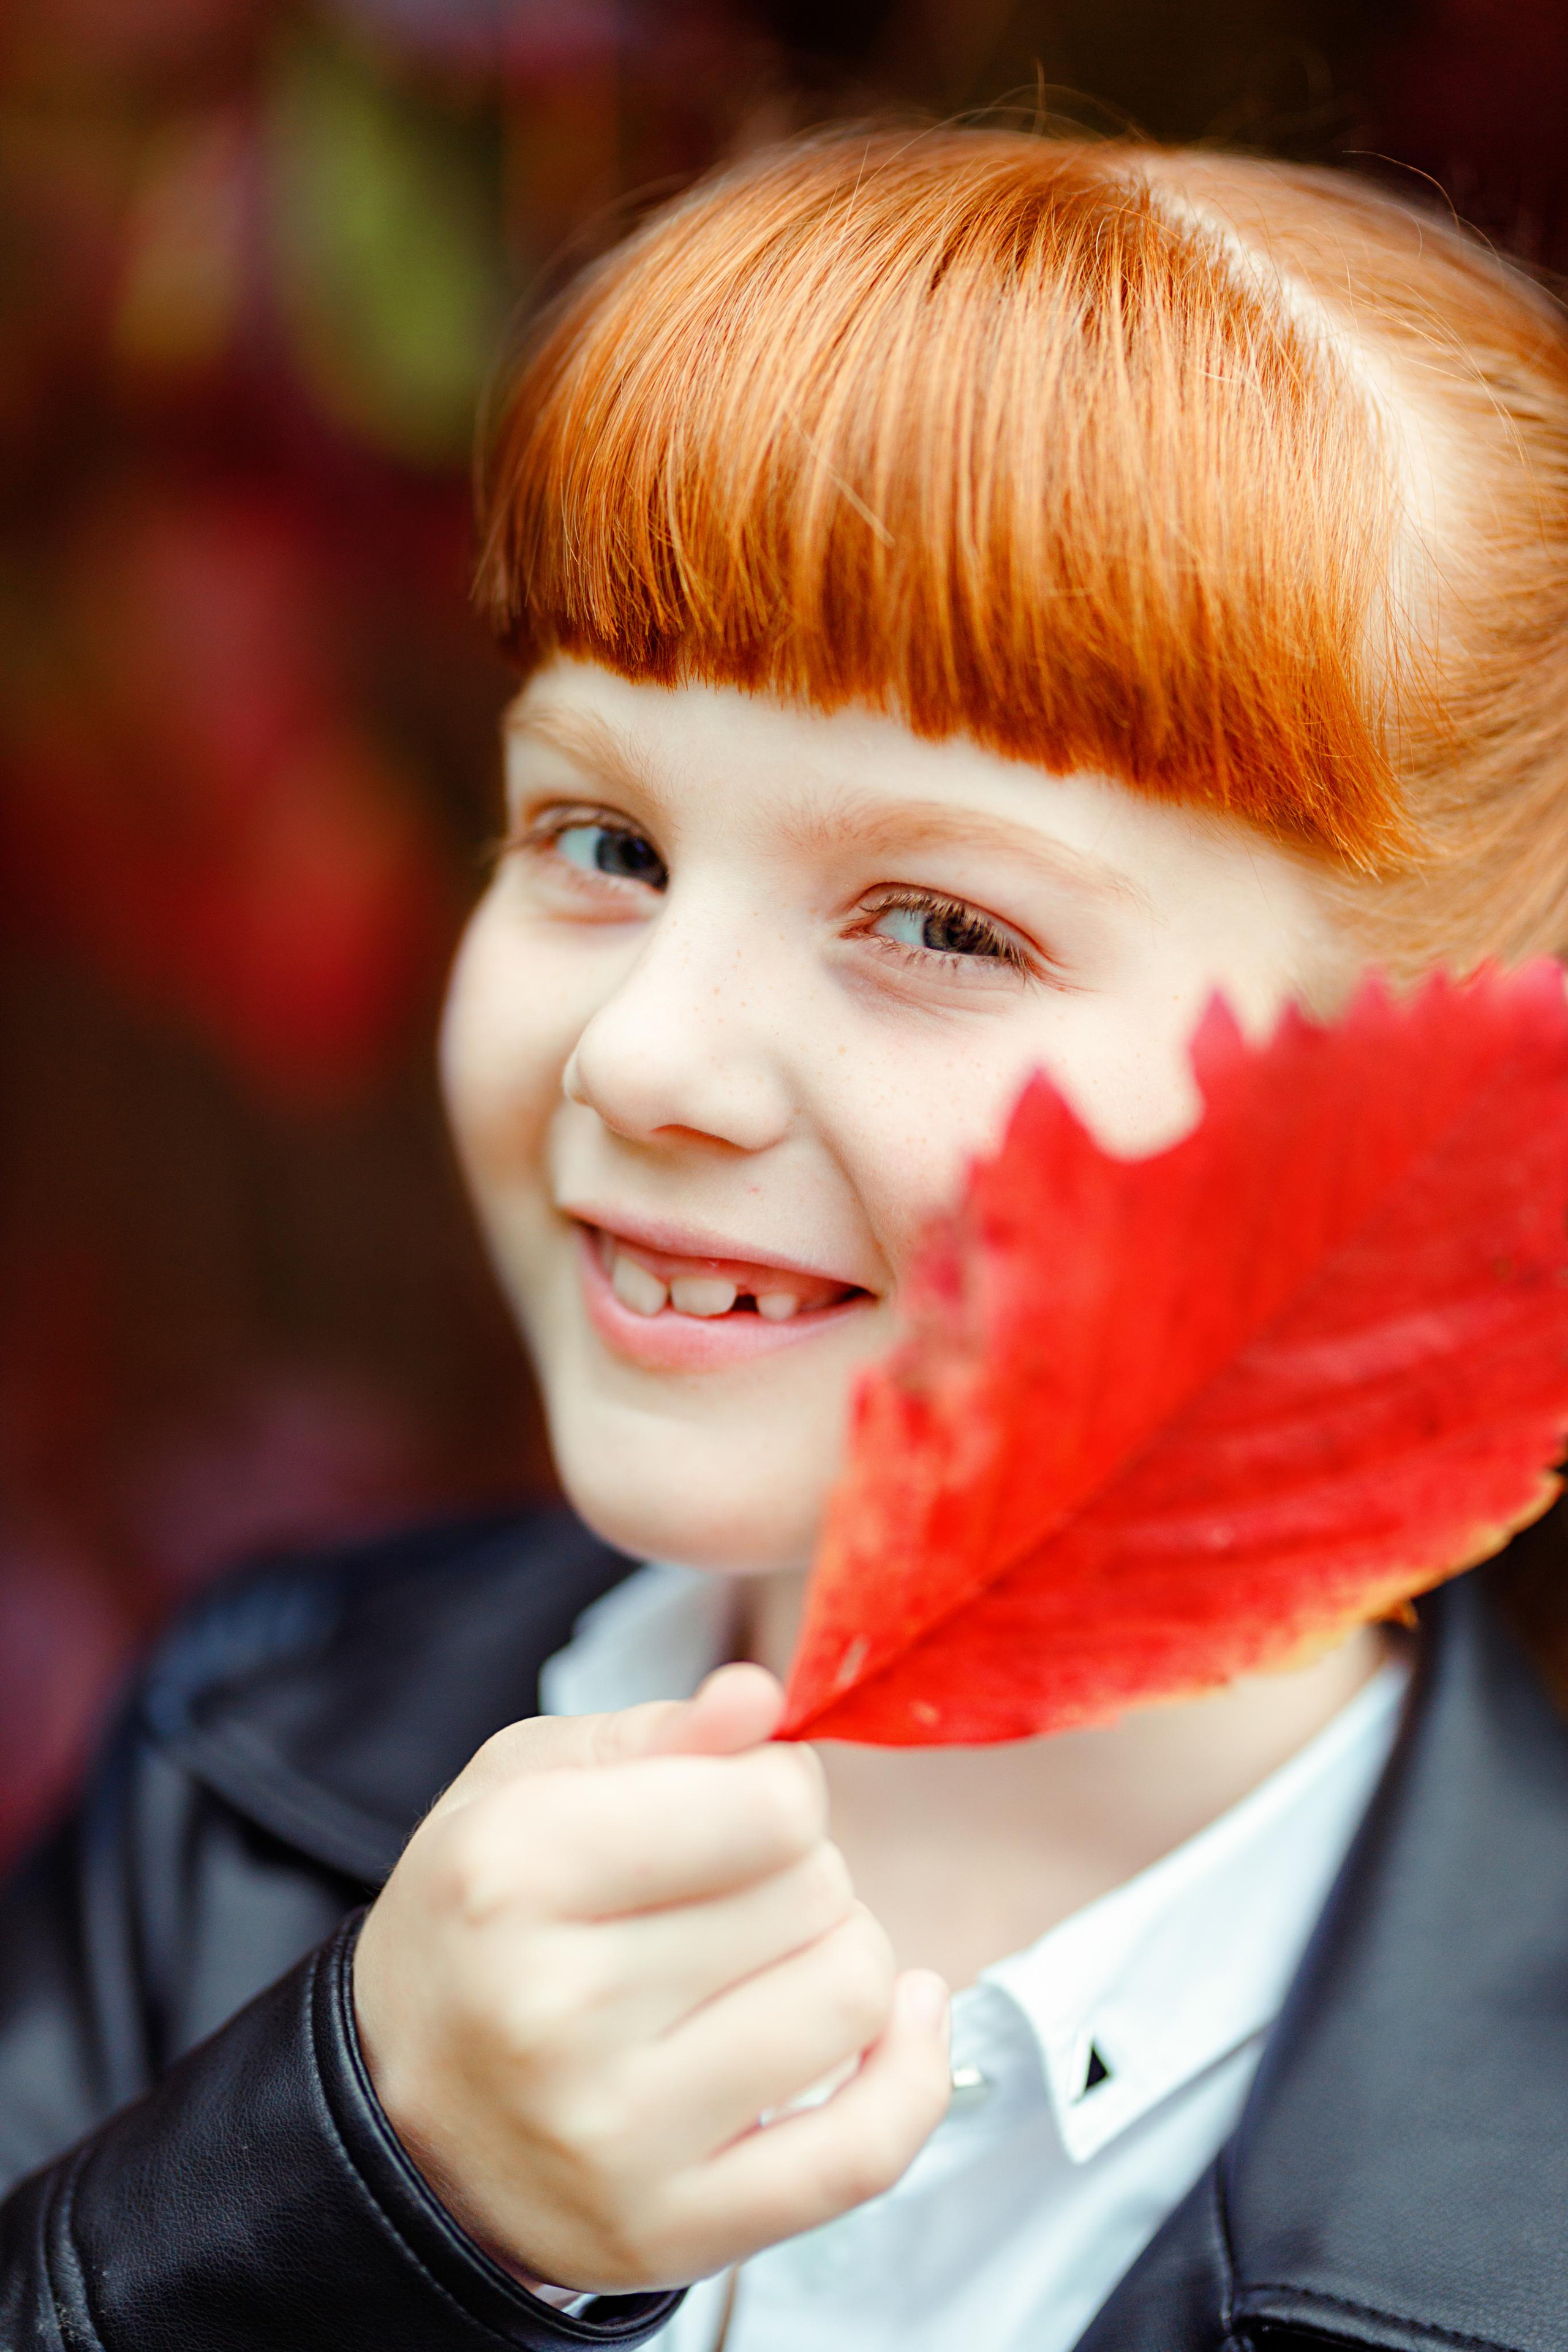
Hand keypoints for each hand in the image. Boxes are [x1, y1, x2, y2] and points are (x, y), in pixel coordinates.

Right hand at [352, 1665, 950, 2294]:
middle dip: (796, 1874)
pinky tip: (898, 2021)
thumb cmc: (481, 1923)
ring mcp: (612, 2137)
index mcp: (512, 1871)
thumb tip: (761, 1701)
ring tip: (761, 1965)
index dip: (776, 1789)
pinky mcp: (669, 2232)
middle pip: (817, 1891)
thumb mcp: (526, 1785)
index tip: (735, 1808)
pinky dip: (910, 2074)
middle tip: (722, 1900)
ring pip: (853, 1998)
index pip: (770, 1805)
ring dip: (836, 1961)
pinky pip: (866, 2149)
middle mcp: (553, 2009)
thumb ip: (658, 1733)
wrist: (399, 2119)